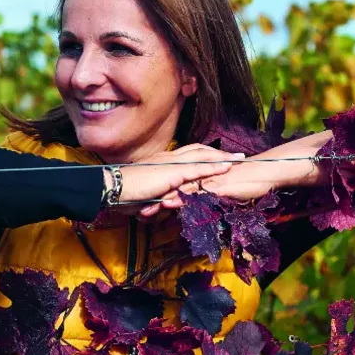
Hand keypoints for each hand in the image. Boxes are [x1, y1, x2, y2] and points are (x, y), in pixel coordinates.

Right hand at [105, 144, 243, 218]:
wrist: (115, 187)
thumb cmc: (125, 192)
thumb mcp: (146, 193)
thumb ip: (159, 195)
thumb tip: (165, 203)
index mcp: (162, 161)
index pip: (187, 154)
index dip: (204, 155)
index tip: (217, 157)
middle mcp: (169, 158)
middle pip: (199, 150)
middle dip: (218, 153)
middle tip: (236, 155)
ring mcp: (172, 163)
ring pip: (203, 156)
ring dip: (222, 157)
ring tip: (239, 159)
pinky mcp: (175, 172)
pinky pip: (199, 168)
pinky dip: (214, 166)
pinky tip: (227, 167)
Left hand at [138, 130, 334, 216]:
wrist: (267, 172)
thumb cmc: (248, 181)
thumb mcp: (225, 190)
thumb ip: (211, 193)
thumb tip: (200, 203)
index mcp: (202, 174)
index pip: (177, 184)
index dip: (160, 193)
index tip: (143, 203)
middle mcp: (202, 175)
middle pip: (173, 186)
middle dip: (156, 198)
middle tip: (137, 209)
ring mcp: (209, 179)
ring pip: (181, 190)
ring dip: (164, 201)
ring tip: (146, 211)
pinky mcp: (218, 185)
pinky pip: (197, 193)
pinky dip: (183, 199)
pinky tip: (171, 206)